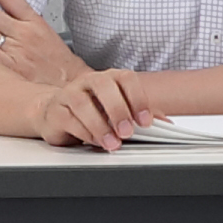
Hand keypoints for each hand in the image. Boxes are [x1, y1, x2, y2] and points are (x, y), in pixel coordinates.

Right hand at [30, 69, 152, 151]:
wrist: (58, 114)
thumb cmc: (93, 111)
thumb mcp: (119, 111)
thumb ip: (141, 115)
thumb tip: (166, 125)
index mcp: (110, 78)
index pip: (126, 79)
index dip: (138, 99)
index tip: (145, 121)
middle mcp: (90, 81)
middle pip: (104, 86)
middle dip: (118, 110)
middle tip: (127, 132)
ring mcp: (70, 94)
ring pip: (82, 103)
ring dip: (99, 126)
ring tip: (111, 143)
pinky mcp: (56, 110)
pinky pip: (68, 119)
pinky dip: (84, 132)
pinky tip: (94, 142)